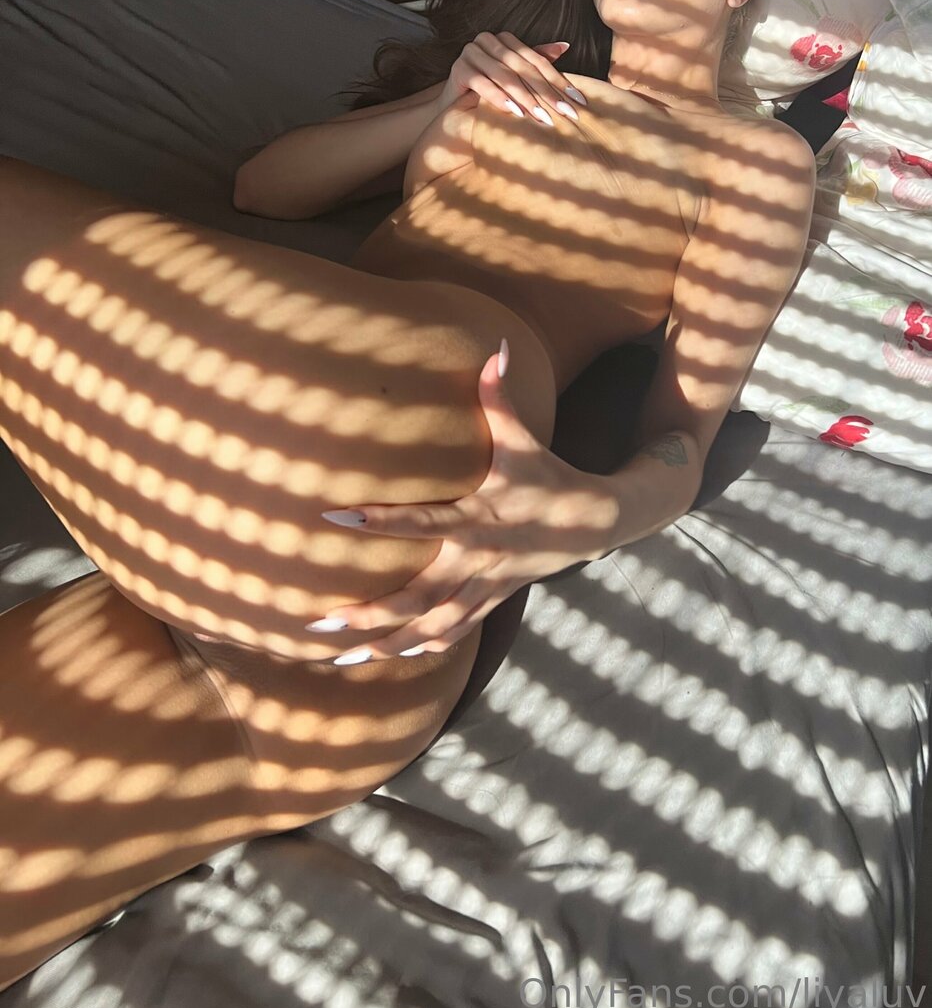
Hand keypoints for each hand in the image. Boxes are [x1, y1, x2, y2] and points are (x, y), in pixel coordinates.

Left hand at [306, 340, 620, 664]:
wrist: (596, 522)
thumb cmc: (550, 475)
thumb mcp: (525, 439)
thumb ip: (501, 397)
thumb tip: (493, 347)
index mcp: (479, 518)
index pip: (422, 522)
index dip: (380, 521)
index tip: (333, 517)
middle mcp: (477, 559)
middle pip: (417, 596)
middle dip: (369, 613)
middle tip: (318, 623)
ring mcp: (484, 586)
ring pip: (432, 627)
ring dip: (387, 644)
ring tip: (342, 660)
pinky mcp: (490, 599)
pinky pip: (453, 631)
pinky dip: (421, 647)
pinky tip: (387, 658)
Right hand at [437, 32, 587, 123]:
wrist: (450, 110)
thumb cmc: (484, 96)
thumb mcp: (514, 81)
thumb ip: (535, 62)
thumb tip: (565, 47)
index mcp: (506, 41)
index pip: (538, 62)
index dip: (560, 82)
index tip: (578, 102)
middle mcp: (489, 41)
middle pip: (524, 69)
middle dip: (547, 93)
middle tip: (565, 113)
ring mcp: (472, 52)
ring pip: (506, 76)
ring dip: (525, 98)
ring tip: (541, 117)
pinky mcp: (459, 68)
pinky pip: (482, 83)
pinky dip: (498, 98)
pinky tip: (513, 112)